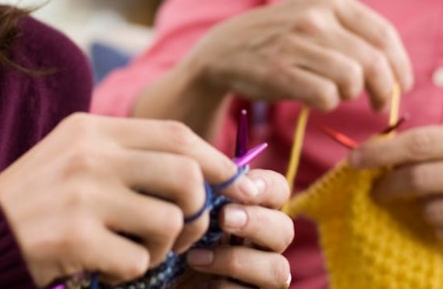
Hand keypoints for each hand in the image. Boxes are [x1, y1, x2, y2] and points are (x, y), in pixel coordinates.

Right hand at [0, 113, 259, 287]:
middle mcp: (90, 155)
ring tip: (135, 253)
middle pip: (185, 174)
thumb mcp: (75, 159)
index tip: (229, 186)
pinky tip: (104, 268)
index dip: (213, 161)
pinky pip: (138, 260)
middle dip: (196, 210)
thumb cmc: (33, 203)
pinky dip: (130, 273)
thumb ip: (128, 158)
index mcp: (92, 130)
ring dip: (163, 249)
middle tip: (178, 233)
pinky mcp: (75, 238)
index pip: (176, 134)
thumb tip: (205, 172)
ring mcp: (82, 195)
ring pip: (170, 221)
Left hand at [178, 167, 293, 288]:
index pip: (279, 190)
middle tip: (223, 218)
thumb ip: (203, 188)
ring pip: (278, 269)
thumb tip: (214, 165)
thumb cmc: (171, 239)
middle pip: (285, 229)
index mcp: (253, 212)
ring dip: (237, 260)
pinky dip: (225, 286)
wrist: (157, 279)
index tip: (240, 185)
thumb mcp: (184, 209)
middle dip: (256, 222)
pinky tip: (199, 280)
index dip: (267, 186)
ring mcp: (261, 276)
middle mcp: (263, 244)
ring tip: (195, 257)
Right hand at [183, 0, 412, 112]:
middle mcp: (315, 16)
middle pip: (372, 62)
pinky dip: (326, 104)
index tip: (403, 85)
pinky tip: (314, 98)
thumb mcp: (315, 16)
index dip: (400, 65)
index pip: (384, 34)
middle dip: (384, 90)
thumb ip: (353, 32)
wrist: (224, 48)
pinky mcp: (279, 70)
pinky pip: (326, 97)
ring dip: (350, 95)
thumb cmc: (281, 38)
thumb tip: (397, 67)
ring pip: (351, 80)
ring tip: (336, 94)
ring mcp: (295, 42)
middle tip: (380, 105)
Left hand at [349, 118, 442, 246]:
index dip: (381, 153)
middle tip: (377, 188)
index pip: (419, 144)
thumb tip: (387, 146)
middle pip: (420, 181)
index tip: (355, 160)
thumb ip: (437, 136)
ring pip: (432, 211)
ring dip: (418, 206)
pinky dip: (438, 224)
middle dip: (389, 185)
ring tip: (422, 198)